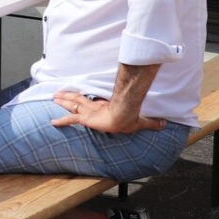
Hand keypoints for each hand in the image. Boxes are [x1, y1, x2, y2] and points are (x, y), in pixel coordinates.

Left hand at [50, 91, 167, 134]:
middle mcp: (94, 108)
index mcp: (105, 108)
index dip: (85, 100)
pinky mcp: (85, 118)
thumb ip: (151, 123)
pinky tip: (52, 122)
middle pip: (79, 100)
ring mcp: (89, 112)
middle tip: (58, 94)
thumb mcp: (141, 122)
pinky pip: (70, 119)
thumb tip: (166, 124)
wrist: (125, 116)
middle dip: (68, 97)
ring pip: (72, 105)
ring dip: (62, 102)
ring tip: (53, 98)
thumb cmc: (130, 118)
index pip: (92, 102)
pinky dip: (61, 121)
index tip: (79, 97)